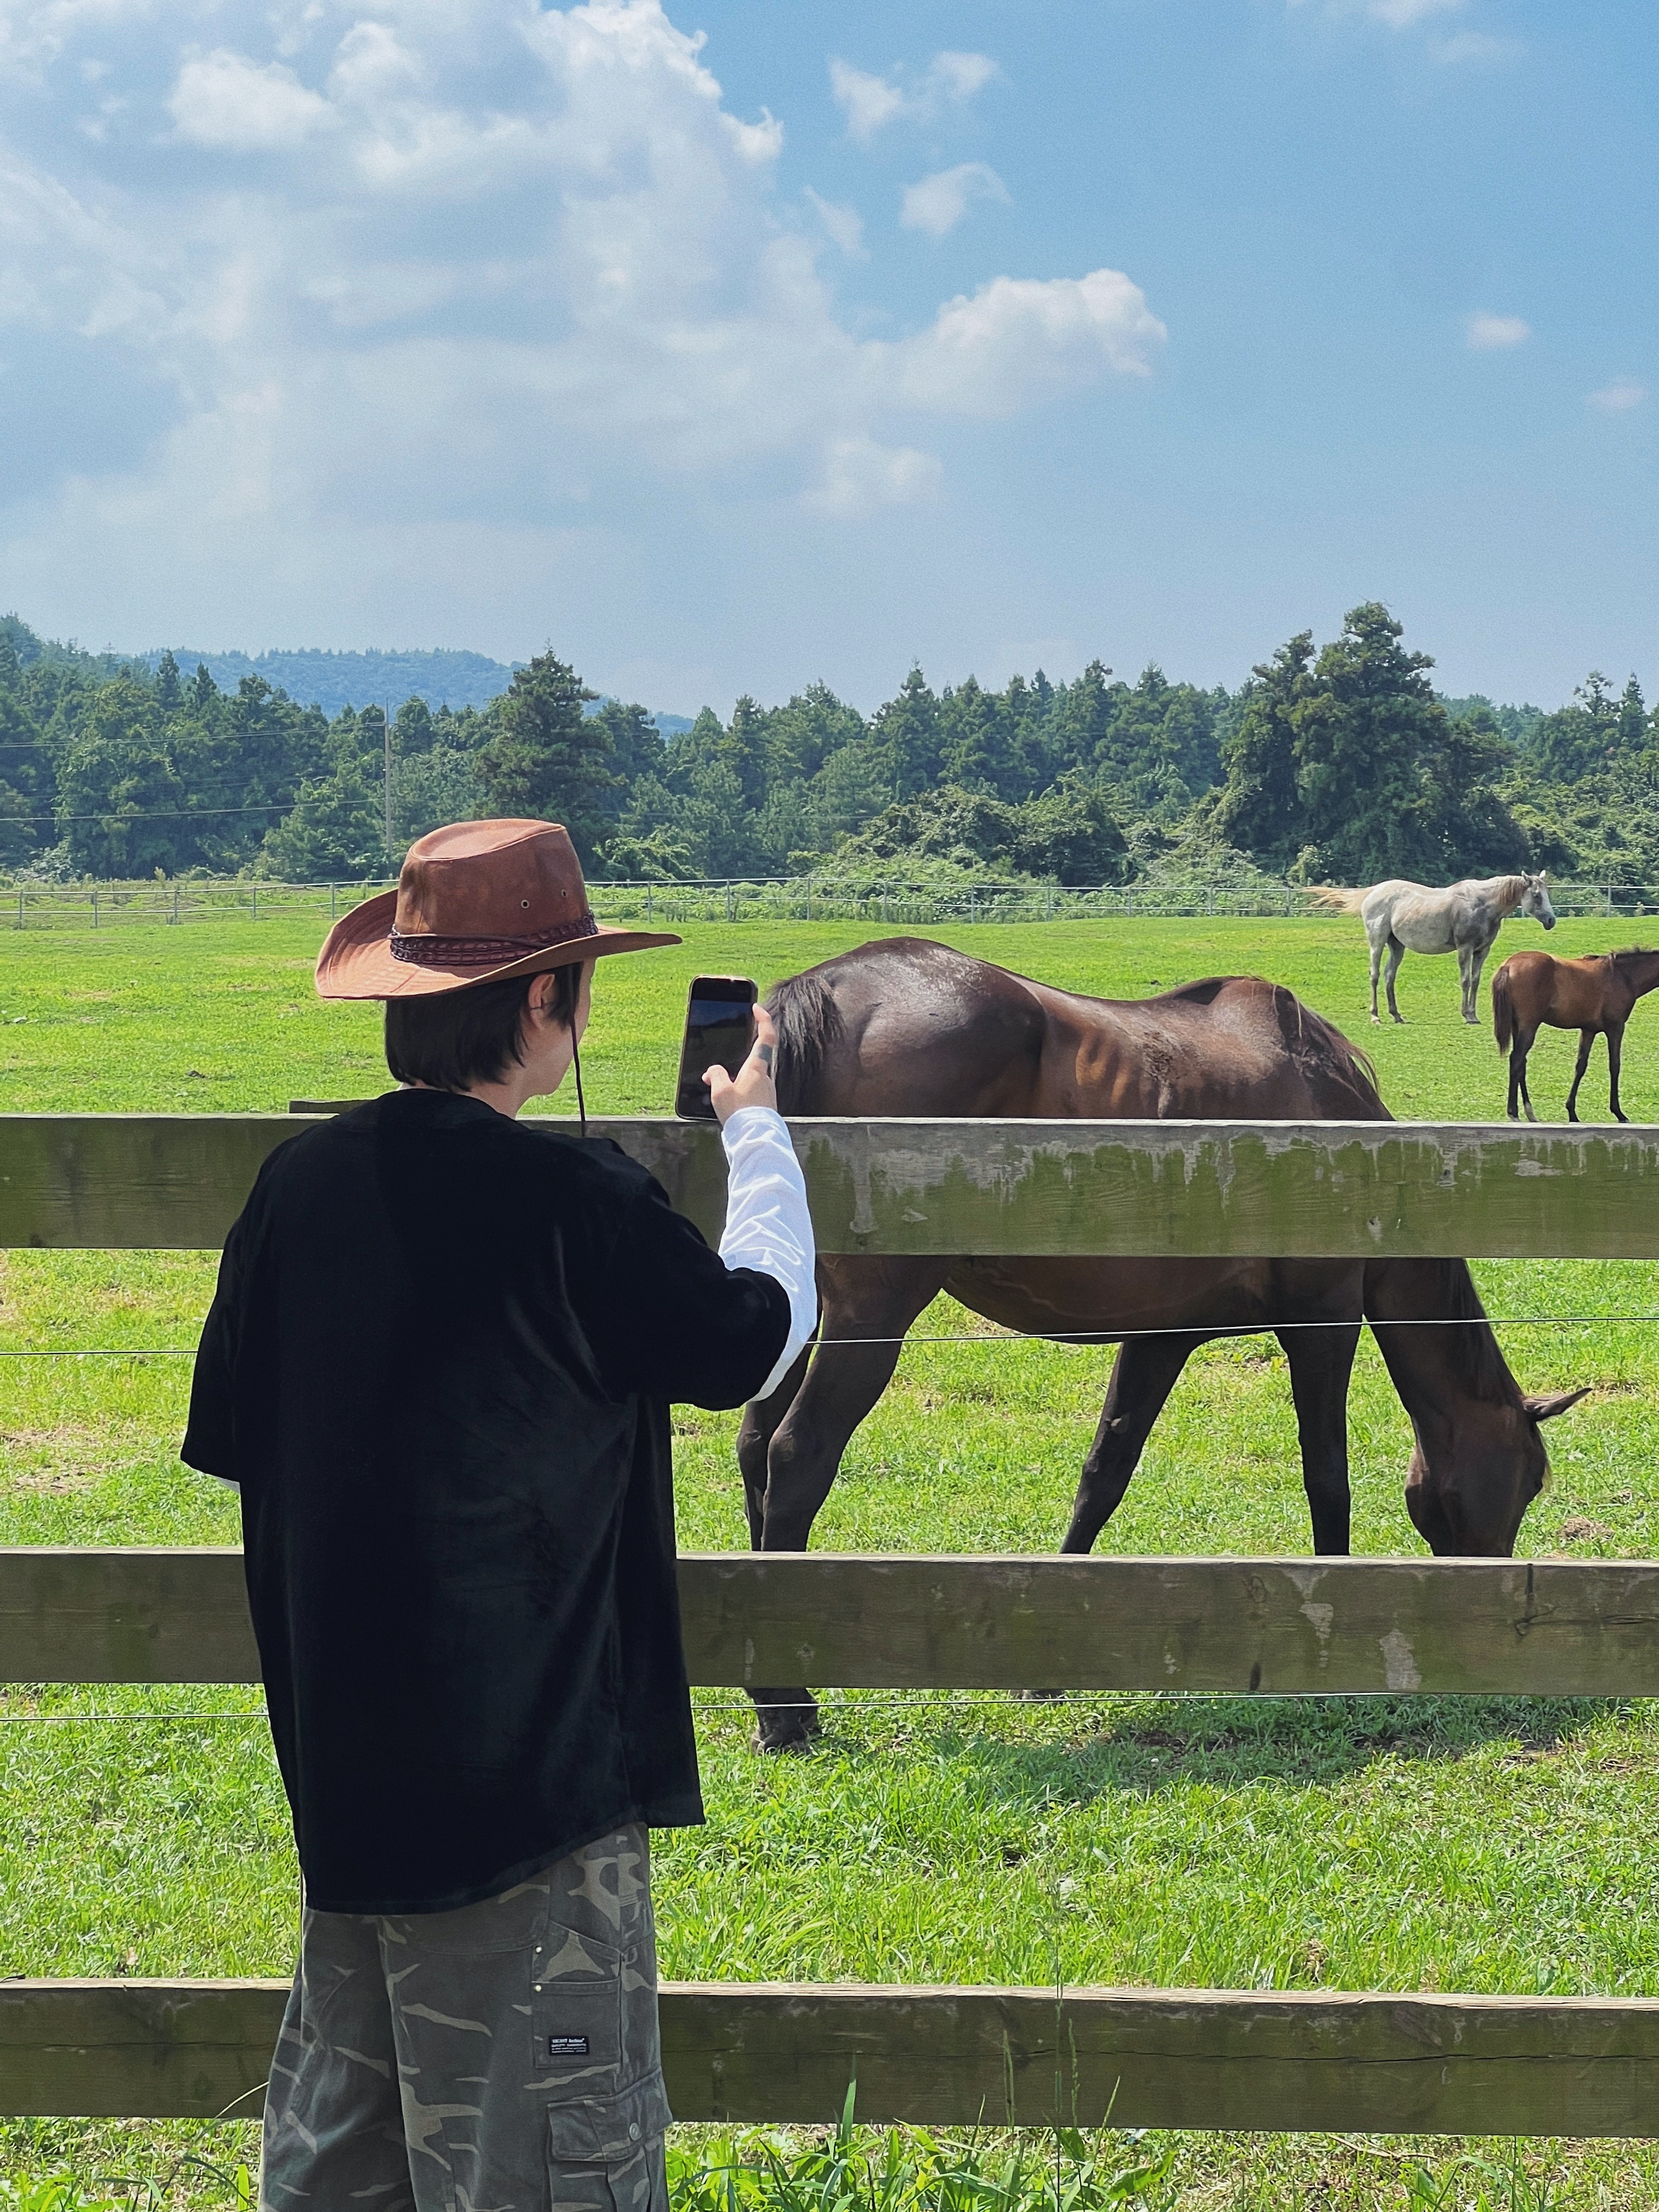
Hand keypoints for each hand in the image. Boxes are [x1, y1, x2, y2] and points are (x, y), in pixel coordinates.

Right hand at [706, 1005, 778, 1124]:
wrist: (754, 1140)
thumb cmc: (739, 1114)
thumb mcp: (720, 1092)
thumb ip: (716, 1075)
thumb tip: (713, 1071)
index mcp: (757, 1068)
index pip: (766, 1036)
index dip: (763, 1019)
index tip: (757, 1008)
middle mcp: (765, 1077)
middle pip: (754, 1058)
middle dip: (736, 1059)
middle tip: (718, 1071)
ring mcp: (767, 1091)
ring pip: (749, 1077)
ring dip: (733, 1080)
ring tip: (716, 1093)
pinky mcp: (764, 1105)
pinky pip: (749, 1091)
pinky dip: (737, 1092)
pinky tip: (726, 1105)